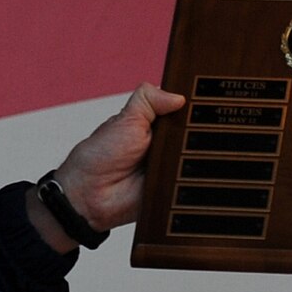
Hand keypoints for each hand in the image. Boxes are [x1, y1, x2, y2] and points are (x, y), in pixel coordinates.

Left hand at [52, 83, 184, 229]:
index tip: (199, 104)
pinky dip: (192, 179)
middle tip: (186, 133)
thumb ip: (149, 99)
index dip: (191, 108)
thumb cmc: (100, 156)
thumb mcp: (126, 118)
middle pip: (195, 135)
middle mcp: (166, 145)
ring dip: (193, 157)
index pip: (183, 112)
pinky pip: (192, 183)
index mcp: (155, 124)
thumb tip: (178, 96)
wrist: (92, 195)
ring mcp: (172, 167)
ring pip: (197, 159)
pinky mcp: (174, 189)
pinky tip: (184, 173)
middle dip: (195, 133)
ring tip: (179, 155)